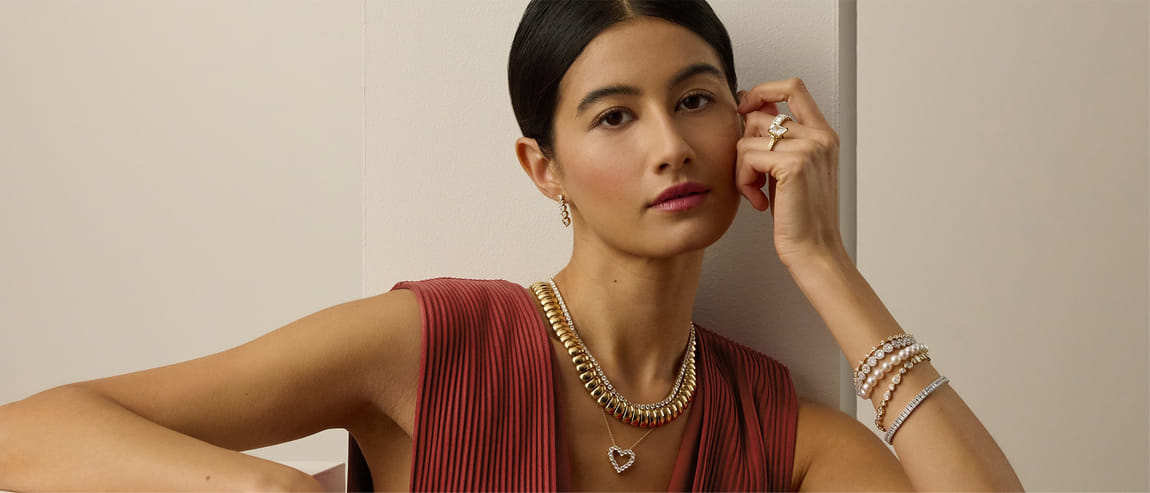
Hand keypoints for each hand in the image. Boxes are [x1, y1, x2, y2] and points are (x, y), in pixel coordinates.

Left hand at [735, 77, 846, 267]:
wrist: (814, 250)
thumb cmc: (800, 216)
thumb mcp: (790, 170)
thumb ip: (778, 141)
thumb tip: (750, 111)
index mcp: (823, 135)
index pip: (793, 87)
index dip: (763, 90)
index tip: (744, 108)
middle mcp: (820, 137)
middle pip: (760, 115)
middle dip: (745, 146)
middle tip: (754, 178)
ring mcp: (810, 148)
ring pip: (749, 136)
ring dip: (742, 168)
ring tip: (757, 191)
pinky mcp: (794, 165)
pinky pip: (746, 156)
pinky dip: (743, 181)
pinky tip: (759, 201)